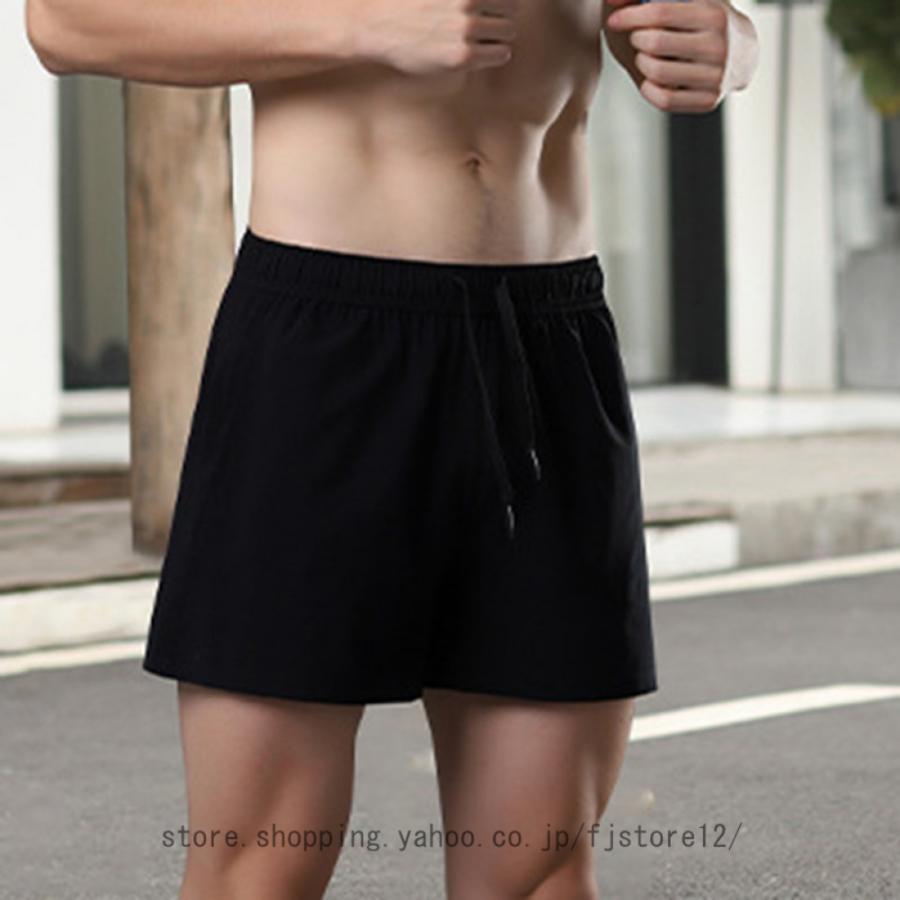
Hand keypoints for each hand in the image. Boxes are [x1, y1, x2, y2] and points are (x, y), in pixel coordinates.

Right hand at [361, 0, 518, 75]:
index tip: (486, 9)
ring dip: (497, 36)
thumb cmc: (408, 1)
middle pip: (511, 8)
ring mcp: (467, 29)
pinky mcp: (463, 56)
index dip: (499, 0)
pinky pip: (501, 54)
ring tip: (475, 38)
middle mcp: (469, 0)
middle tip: (480, 23)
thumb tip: (497, 1)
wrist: (378, 26)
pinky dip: (494, 53)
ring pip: (508, 32)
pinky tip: (476, 52)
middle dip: (500, 15)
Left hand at [602, 0, 758, 112]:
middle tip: (638, 38)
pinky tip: (649, 79)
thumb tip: (610, 0)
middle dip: (638, 40)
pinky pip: (664, 100)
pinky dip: (648, 89)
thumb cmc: (705, 22)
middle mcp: (718, 46)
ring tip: (645, 57)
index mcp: (714, 15)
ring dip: (641, 64)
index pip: (660, 14)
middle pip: (655, 44)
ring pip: (657, 73)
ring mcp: (715, 77)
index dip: (630, 16)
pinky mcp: (708, 101)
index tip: (614, 20)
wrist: (743, 55)